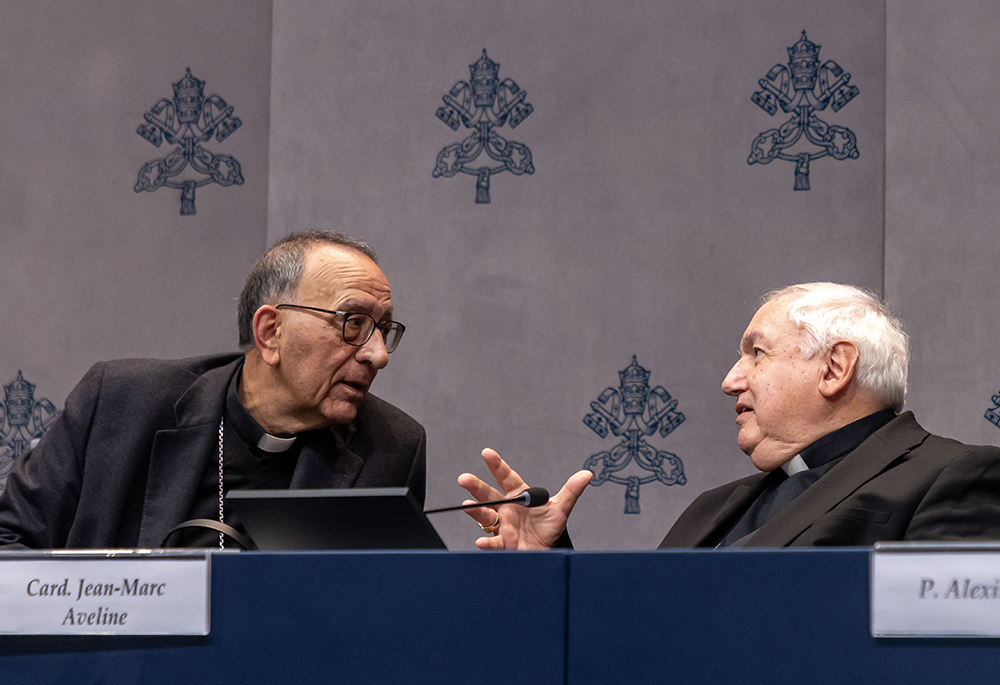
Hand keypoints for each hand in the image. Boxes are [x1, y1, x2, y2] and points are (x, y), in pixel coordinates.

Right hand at [457, 448, 592, 549]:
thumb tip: (587, 474)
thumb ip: (571, 491)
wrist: (547, 551)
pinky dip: (487, 542)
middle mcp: (507, 508)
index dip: (497, 465)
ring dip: (476, 511)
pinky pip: (493, 542)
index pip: (506, 477)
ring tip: (467, 506)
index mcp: (519, 495)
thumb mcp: (561, 509)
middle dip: (476, 486)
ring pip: (486, 516)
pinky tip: (482, 542)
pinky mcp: (504, 543)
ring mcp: (503, 525)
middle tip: (464, 478)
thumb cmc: (549, 527)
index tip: (487, 453)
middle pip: (489, 495)